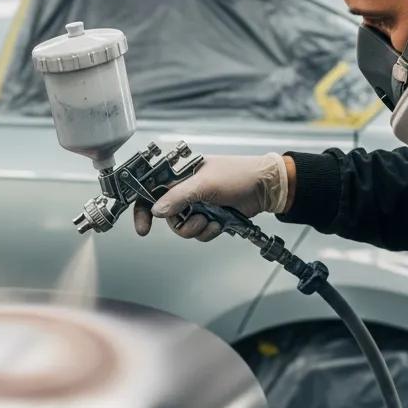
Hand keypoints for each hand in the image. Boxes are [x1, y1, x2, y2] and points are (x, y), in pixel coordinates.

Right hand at [134, 153, 291, 239]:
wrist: (265, 188)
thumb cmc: (238, 174)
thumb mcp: (204, 184)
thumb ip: (177, 197)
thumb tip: (157, 210)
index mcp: (179, 175)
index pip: (151, 191)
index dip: (143, 209)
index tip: (143, 227)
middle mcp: (185, 190)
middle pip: (167, 216)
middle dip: (181, 223)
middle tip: (196, 219)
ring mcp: (197, 204)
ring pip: (182, 227)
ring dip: (197, 228)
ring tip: (210, 220)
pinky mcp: (208, 217)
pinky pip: (198, 233)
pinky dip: (208, 232)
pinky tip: (219, 223)